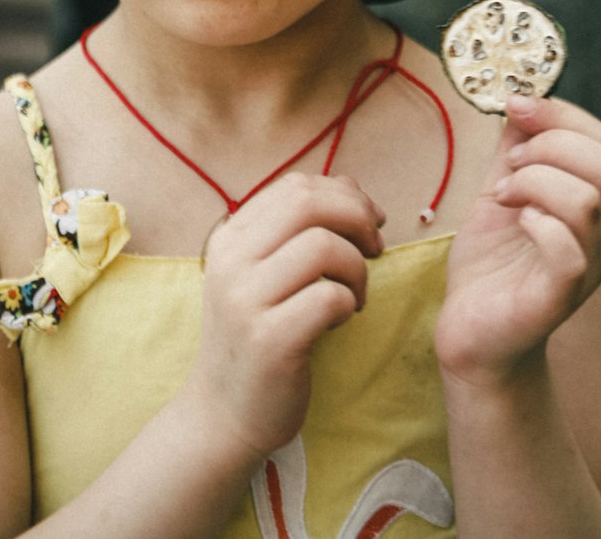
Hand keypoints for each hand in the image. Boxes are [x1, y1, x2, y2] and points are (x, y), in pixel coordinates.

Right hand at [187, 172, 384, 458]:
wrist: (224, 413)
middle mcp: (231, 261)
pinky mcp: (268, 340)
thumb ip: (301, 227)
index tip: (369, 220)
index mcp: (230, 237)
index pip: (295, 186)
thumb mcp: (266, 272)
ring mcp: (245, 300)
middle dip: (358, 217)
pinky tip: (341, 321)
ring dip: (357, 268)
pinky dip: (350, 303)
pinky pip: (329, 297)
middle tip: (376, 247)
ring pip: (324, 247)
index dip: (343, 193)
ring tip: (356, 294)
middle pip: (309, 204)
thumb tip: (351, 187)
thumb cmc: (258, 334)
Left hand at [435, 97, 600, 386]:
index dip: (563, 113)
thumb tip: (522, 98)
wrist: (472, 334)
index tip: (516, 106)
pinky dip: (538, 221)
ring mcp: (586, 270)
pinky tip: (514, 220)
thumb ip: (516, 148)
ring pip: (589, 201)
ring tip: (504, 194)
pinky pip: (570, 251)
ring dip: (536, 180)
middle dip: (551, 145)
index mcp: (596, 208)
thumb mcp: (503, 190)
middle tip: (510, 164)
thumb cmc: (491, 264)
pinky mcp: (559, 299)